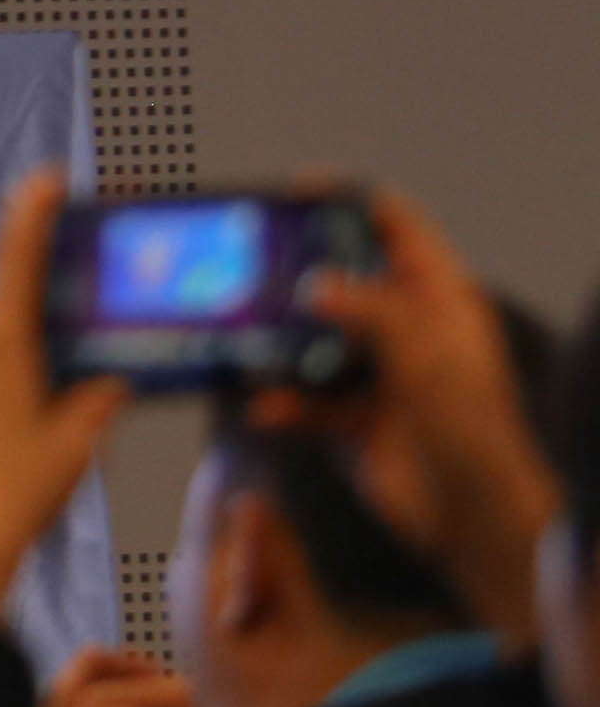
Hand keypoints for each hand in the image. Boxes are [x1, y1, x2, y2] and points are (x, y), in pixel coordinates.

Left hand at [0, 167, 128, 598]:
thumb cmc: (15, 499)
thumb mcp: (76, 446)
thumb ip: (97, 400)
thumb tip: (112, 381)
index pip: (17, 263)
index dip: (32, 217)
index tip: (44, 182)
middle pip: (5, 324)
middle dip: (36, 349)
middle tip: (54, 399)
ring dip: (6, 381)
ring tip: (20, 443)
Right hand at [249, 183, 555, 640]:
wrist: (470, 515)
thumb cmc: (469, 430)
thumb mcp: (425, 354)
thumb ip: (371, 310)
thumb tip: (315, 286)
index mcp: (437, 301)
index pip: (396, 230)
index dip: (350, 202)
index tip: (296, 191)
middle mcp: (404, 331)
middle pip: (341, 280)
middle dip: (295, 272)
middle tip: (245, 260)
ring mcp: (374, 375)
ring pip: (311, 340)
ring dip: (276, 342)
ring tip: (237, 330)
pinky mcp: (348, 420)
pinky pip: (300, 398)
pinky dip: (277, 400)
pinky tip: (262, 404)